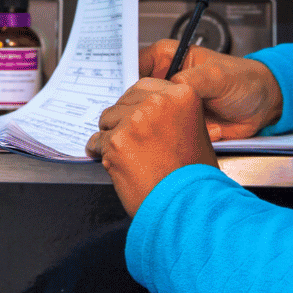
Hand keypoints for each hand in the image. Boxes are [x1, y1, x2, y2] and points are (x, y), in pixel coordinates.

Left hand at [86, 77, 217, 215]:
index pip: (144, 86)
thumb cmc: (195, 176)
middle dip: (122, 118)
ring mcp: (135, 121)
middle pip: (123, 102)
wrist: (189, 206)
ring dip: (111, 135)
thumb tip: (143, 110)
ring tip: (124, 154)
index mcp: (181, 94)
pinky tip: (112, 162)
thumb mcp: (196, 131)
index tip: (133, 113)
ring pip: (107, 120)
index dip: (136, 103)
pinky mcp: (117, 143)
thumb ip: (170, 114)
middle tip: (128, 138)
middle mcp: (158, 102)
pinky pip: (97, 142)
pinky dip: (101, 152)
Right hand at [136, 41, 283, 142]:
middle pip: (132, 96)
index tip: (124, 101)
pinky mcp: (176, 123)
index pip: (132, 67)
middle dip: (132, 111)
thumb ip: (190, 81)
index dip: (125, 84)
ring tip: (152, 132)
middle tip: (136, 122)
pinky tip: (161, 142)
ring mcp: (169, 104)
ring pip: (143, 117)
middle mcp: (163, 80)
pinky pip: (159, 132)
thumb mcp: (217, 76)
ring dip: (144, 127)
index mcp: (167, 57)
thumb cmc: (244, 81)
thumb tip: (166, 91)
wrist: (263, 107)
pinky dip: (159, 139)